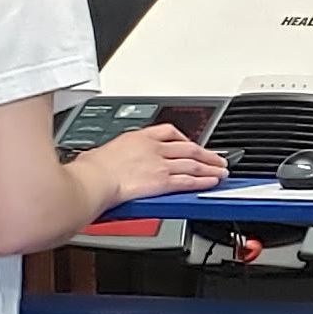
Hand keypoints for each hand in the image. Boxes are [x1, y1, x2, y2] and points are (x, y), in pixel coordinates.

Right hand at [75, 127, 226, 209]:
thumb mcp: (104, 150)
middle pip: (188, 148)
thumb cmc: (91, 168)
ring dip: (211, 167)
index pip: (169, 131)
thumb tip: (111, 158)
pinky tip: (212, 182)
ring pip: (193, 164)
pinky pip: (188, 180)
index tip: (190, 144)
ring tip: (221, 171)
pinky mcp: (162, 182)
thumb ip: (117, 153)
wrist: (92, 180)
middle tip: (218, 158)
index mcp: (139, 137)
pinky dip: (203, 181)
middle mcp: (153, 148)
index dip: (184, 138)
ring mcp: (160, 165)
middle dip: (206, 153)